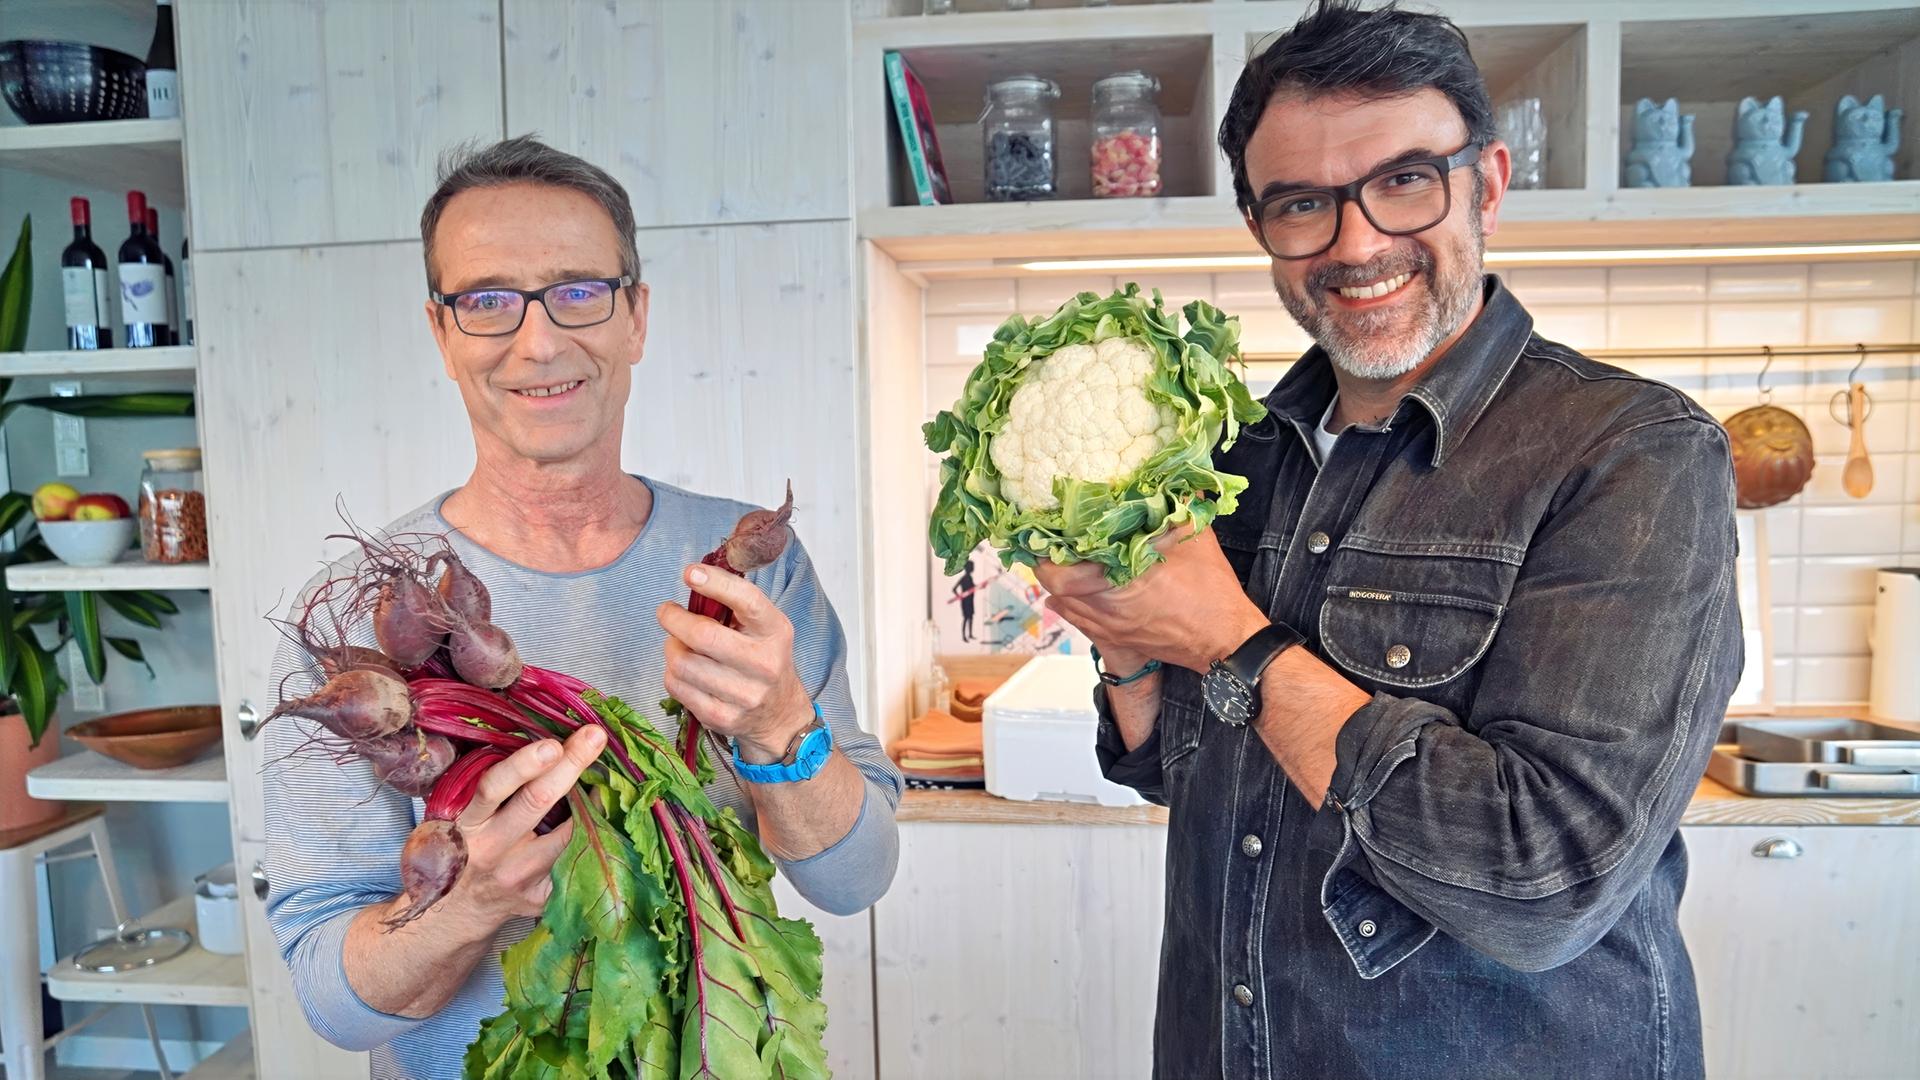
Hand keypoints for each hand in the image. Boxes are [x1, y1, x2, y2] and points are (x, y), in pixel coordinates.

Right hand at [443, 724, 605, 923]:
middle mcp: (493, 850)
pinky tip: (611, 815)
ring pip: (568, 834)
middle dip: (571, 764)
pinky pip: (579, 860)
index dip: (524, 765)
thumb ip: (497, 789)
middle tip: (594, 736)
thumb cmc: (468, 850)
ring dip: (594, 801)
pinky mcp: (542, 896)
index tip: (552, 744)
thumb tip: (549, 744)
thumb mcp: (466, 818)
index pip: (494, 788)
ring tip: (612, 773)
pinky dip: (599, 835)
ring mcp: (520, 876)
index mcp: (469, 824)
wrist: (457, 909)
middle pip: (537, 802)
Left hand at [657, 566, 812, 763]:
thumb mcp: (764, 627)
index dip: (716, 584)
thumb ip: (735, 605)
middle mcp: (764, 664)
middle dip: (674, 619)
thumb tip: (694, 579)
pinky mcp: (721, 717)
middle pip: (703, 635)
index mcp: (775, 632)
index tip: (690, 572)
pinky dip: (672, 673)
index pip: (747, 601)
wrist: (779, 714)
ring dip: (671, 648)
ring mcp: (743, 694)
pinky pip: (677, 687)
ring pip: (682, 663)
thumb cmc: (763, 659)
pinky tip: (684, 670)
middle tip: (667, 613)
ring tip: (679, 645)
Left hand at [1035, 524, 1269, 673]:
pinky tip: (1080, 586)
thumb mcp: (1193, 539)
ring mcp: (1110, 629)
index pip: (1060, 573)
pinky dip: (1074, 602)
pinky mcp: (1118, 639)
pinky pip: (1082, 621)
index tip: (1050, 529)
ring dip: (1061, 583)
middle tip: (1057, 540)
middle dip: (1051, 563)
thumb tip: (1169, 476)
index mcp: (1118, 584)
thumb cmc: (1210, 593)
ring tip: (1067, 558)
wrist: (1225, 639)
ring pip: (1066, 607)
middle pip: (1055, 590)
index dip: (1048, 552)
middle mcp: (1106, 611)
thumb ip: (1175, 505)